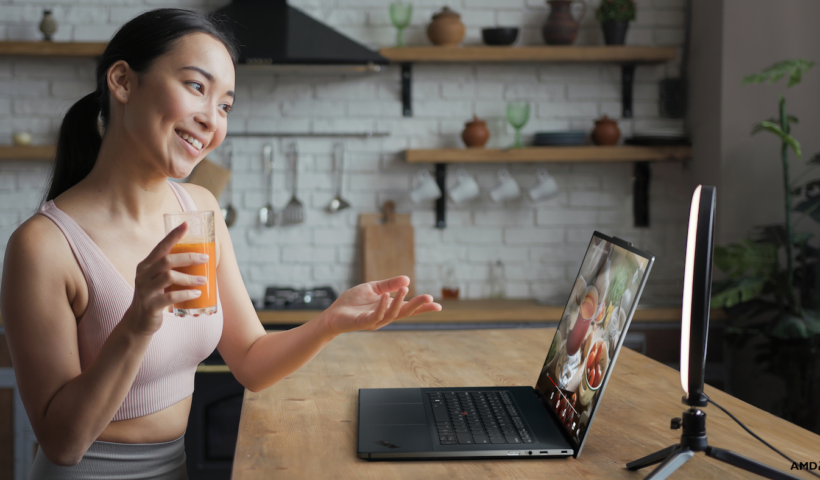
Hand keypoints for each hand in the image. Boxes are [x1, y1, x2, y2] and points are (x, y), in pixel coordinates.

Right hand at [123, 223, 208, 335]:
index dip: (173, 235)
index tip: (186, 224)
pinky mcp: (150, 305)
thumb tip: (200, 258)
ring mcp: (145, 290)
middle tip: (205, 258)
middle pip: (166, 260)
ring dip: (190, 277)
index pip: (160, 246)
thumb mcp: (159, 279)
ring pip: (169, 277)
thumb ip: (171, 269)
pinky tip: (197, 294)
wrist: (138, 321)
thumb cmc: (155, 296)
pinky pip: (170, 297)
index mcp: (146, 265)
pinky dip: (185, 294)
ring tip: (204, 279)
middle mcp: (143, 275)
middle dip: (188, 257)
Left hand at [322, 276, 441, 334]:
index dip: (422, 307)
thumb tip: (407, 280)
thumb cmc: (352, 302)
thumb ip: (389, 284)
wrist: (333, 313)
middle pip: (404, 312)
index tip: (438, 305)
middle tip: (430, 299)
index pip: (408, 308)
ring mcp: (375, 321)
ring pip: (392, 314)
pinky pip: (375, 316)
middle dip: (417, 306)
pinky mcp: (363, 323)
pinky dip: (381, 306)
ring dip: (399, 302)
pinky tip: (385, 297)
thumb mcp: (373, 288)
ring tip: (405, 290)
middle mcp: (384, 316)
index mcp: (388, 308)